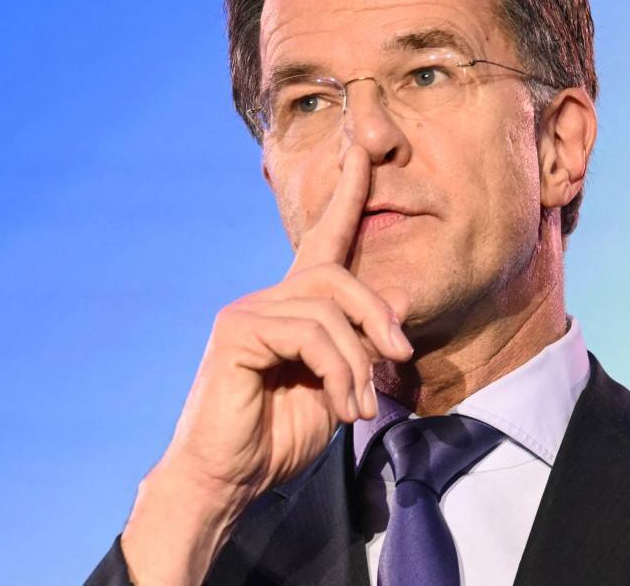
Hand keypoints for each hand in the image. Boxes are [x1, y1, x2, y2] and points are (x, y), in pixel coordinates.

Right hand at [119, 144, 412, 584]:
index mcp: (291, 308)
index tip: (364, 150)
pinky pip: (308, 331)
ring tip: (359, 407)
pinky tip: (340, 403)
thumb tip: (394, 312)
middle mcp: (267, 299)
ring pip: (326, 306)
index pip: (323, 239)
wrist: (229, 478)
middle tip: (400, 358)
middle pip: (335, 272)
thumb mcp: (337, 388)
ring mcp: (248, 311)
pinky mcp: (237, 331)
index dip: (346, 194)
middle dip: (377, 312)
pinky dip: (337, 369)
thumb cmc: (278, 436)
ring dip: (357, 361)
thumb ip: (358, 349)